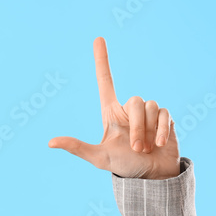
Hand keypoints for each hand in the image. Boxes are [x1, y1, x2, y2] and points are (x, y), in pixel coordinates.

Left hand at [49, 37, 180, 179]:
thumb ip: (77, 147)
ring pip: (151, 106)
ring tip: (146, 148)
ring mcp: (148, 113)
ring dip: (148, 131)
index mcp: (111, 113)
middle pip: (135, 100)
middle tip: (136, 148)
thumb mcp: (99, 157)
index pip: (106, 81)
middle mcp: (129, 109)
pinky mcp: (165, 118)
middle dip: (137, 127)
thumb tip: (50, 142)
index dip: (102, 60)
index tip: (98, 38)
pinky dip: (162, 130)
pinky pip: (165, 113)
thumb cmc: (123, 166)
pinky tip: (160, 144)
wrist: (150, 177)